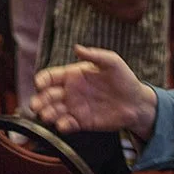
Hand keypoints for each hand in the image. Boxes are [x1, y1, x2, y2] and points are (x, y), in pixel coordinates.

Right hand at [32, 44, 157, 137]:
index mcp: (73, 75)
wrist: (137, 103)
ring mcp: (74, 107)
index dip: (42, 80)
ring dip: (47, 114)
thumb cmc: (124, 79)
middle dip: (39, 100)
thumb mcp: (112, 62)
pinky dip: (62, 126)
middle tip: (36, 106)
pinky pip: (67, 124)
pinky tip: (62, 125)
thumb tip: (77, 48)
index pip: (51, 76)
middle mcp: (70, 91)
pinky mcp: (81, 121)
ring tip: (46, 116)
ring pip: (53, 111)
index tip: (40, 84)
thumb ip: (94, 55)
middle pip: (47, 95)